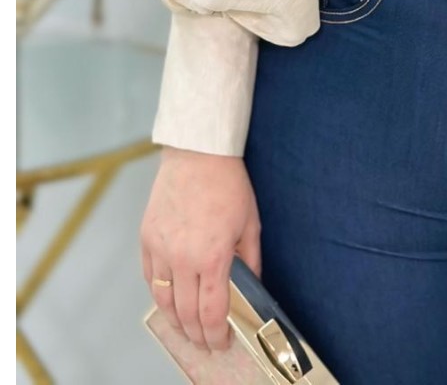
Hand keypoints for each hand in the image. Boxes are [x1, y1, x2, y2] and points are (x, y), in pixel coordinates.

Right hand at [140, 147, 262, 352]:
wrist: (197, 153)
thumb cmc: (227, 184)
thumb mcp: (250, 223)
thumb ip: (250, 260)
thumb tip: (251, 286)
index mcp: (212, 257)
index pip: (211, 312)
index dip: (216, 334)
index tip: (221, 342)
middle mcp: (182, 259)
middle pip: (185, 314)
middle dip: (196, 335)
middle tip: (205, 343)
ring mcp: (160, 249)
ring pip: (162, 300)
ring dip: (175, 320)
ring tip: (186, 329)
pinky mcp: (146, 239)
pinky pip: (150, 277)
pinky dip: (159, 293)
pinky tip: (170, 298)